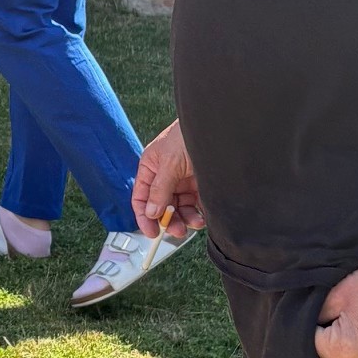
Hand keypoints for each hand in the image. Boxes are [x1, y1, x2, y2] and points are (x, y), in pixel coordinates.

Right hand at [132, 120, 202, 240]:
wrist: (216, 125)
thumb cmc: (186, 134)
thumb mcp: (169, 163)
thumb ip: (159, 189)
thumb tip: (151, 213)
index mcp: (151, 168)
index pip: (141, 198)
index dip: (144, 217)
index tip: (152, 232)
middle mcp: (165, 176)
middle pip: (161, 206)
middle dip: (169, 220)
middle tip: (178, 231)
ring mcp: (182, 180)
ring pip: (180, 208)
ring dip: (185, 218)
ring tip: (196, 222)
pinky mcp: (199, 183)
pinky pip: (195, 204)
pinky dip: (198, 213)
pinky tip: (202, 216)